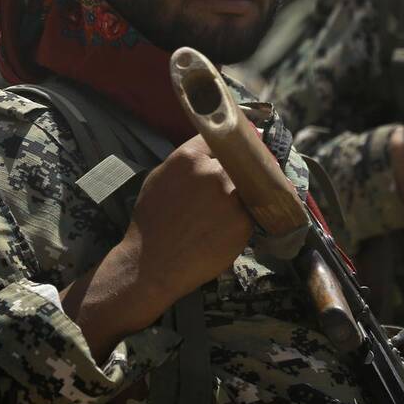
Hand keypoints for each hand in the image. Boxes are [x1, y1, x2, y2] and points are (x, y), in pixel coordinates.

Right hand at [63, 135, 253, 357]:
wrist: (151, 265)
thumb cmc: (151, 222)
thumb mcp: (160, 178)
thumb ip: (188, 160)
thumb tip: (213, 148)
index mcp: (188, 157)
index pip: (221, 138)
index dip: (231, 143)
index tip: (244, 143)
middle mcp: (213, 172)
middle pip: (240, 160)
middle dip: (243, 167)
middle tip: (243, 177)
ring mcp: (231, 197)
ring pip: (249, 185)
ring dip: (247, 192)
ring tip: (231, 207)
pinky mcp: (243, 222)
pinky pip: (252, 211)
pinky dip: (245, 217)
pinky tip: (228, 227)